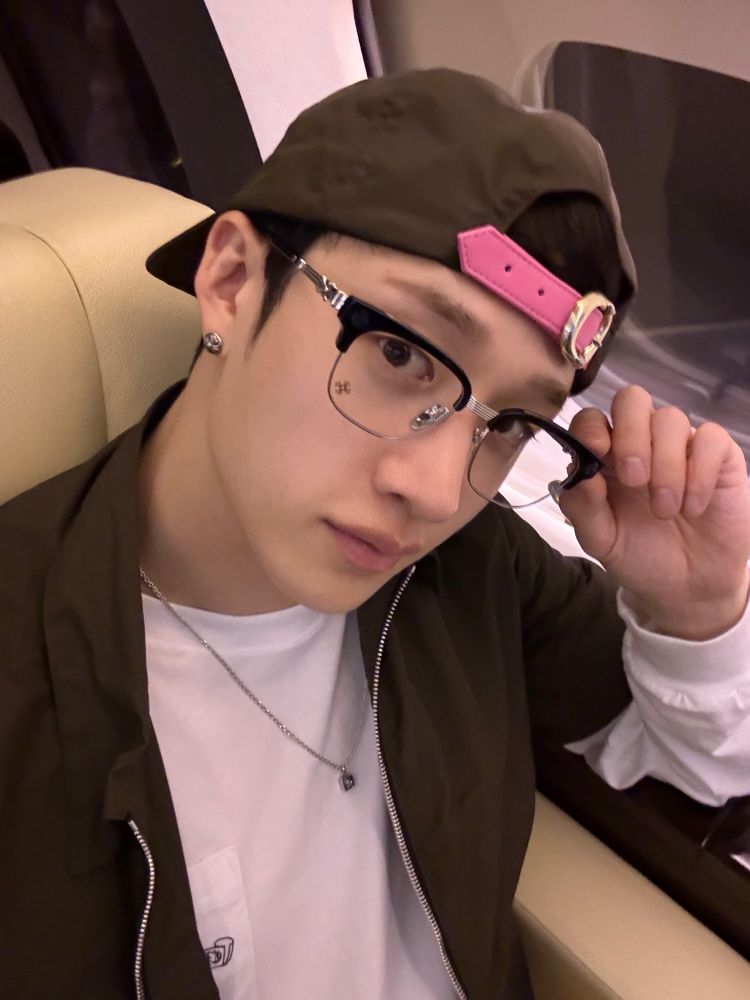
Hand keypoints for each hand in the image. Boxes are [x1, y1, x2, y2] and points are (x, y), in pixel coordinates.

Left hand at [559, 385, 749, 639]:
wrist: (686, 587)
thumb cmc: (638, 555)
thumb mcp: (600, 539)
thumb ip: (582, 506)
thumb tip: (579, 473)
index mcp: (605, 456)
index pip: (591, 418)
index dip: (591, 428)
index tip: (598, 454)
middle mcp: (641, 442)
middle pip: (631, 399)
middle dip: (631, 434)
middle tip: (635, 480)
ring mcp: (681, 445)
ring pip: (671, 419)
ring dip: (666, 467)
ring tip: (665, 511)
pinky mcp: (719, 456)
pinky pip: (711, 439)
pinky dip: (700, 474)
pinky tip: (693, 507)